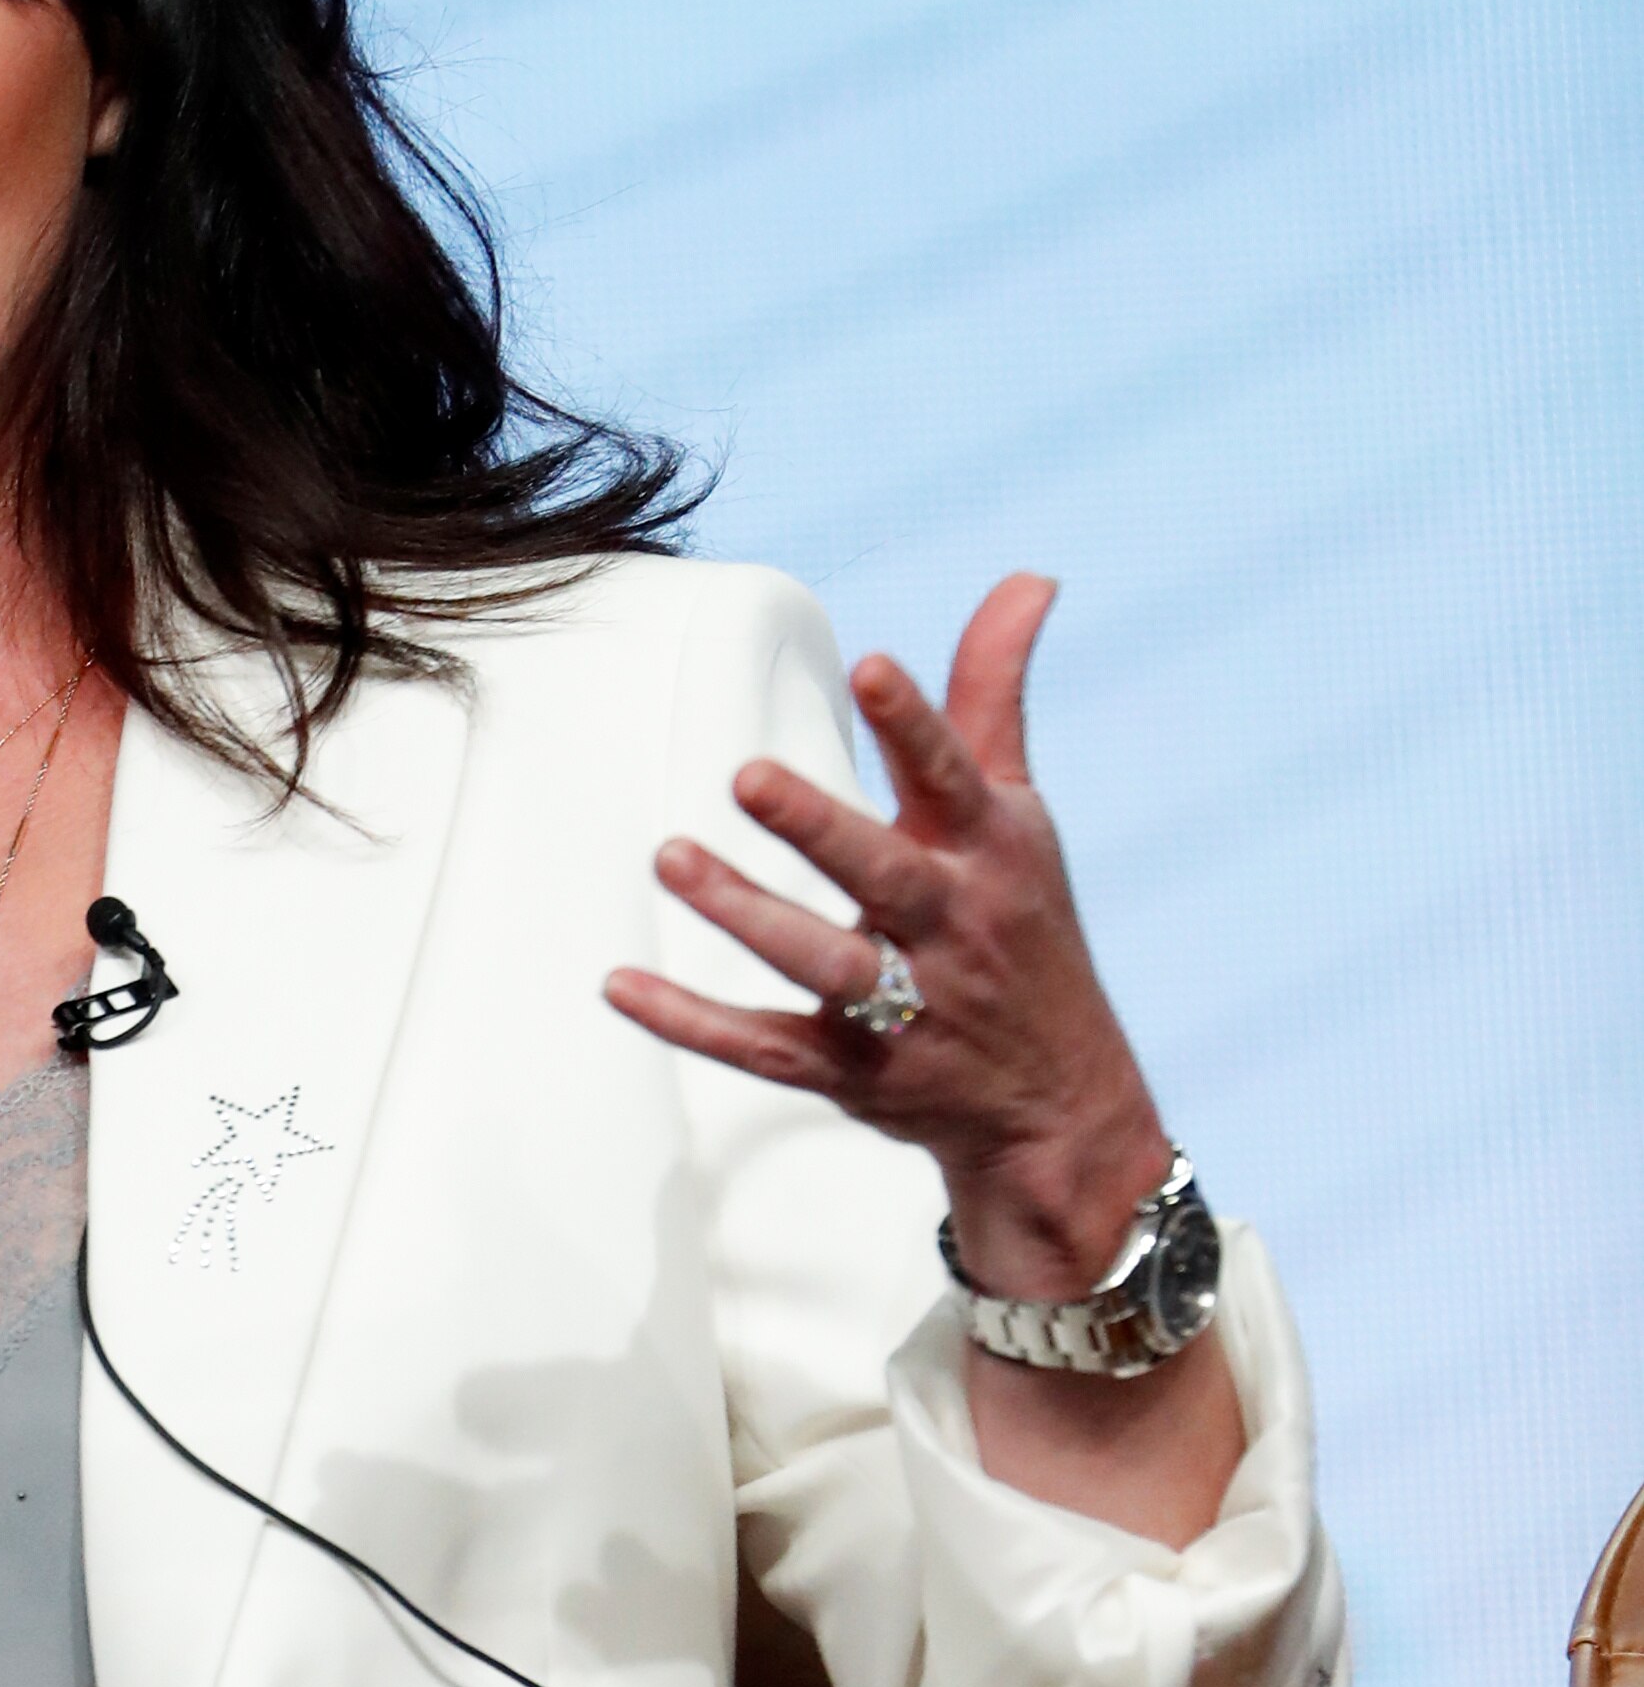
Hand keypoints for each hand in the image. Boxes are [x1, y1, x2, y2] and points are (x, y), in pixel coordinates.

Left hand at [603, 574, 1173, 1296]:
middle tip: (747, 776)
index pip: (953, 779)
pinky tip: (622, 984)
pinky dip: (693, 1024)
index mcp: (986, 852)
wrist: (1063, 1109)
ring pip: (821, 962)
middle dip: (821, 828)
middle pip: (883, 874)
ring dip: (746, 914)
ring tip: (671, 860)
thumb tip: (1026, 577)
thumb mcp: (1018, 813)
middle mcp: (950, 927)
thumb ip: (992, 696)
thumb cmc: (1023, 928)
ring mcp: (904, 1007)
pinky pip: (766, 1048)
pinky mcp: (853, 1070)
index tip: (871, 667)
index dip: (916, 724)